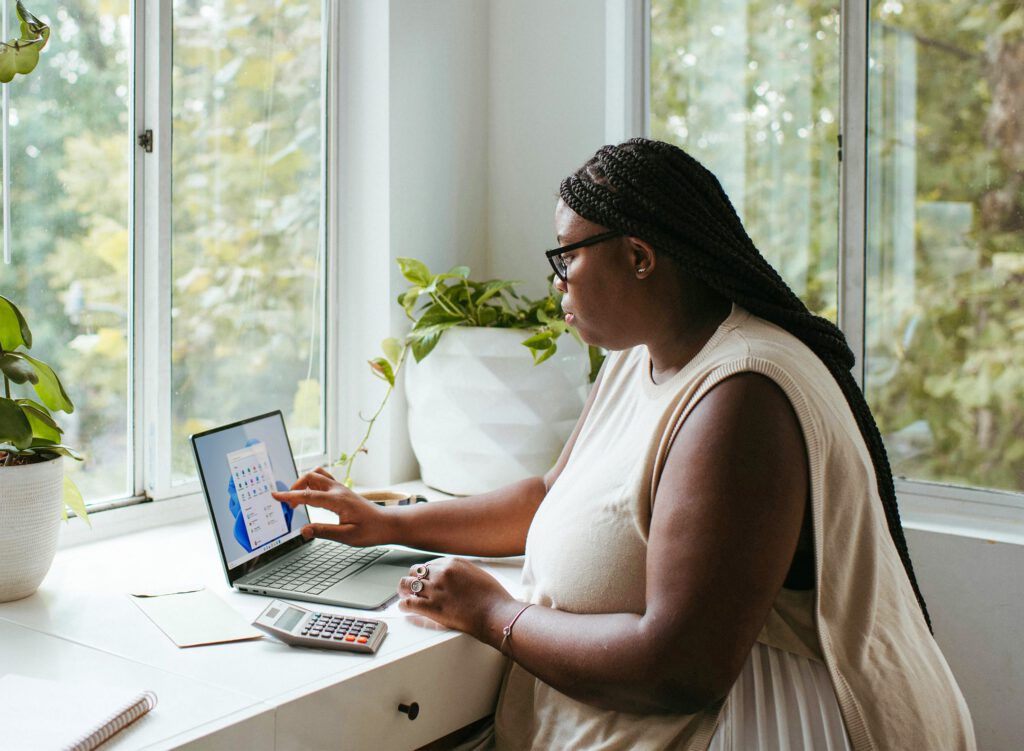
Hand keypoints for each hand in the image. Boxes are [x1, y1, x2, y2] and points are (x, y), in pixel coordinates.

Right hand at [271, 467, 388, 546]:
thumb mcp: (347, 537)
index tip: (275, 496)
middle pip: (310, 477)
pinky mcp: (343, 491)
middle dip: (295, 487)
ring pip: (317, 474)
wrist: (387, 524)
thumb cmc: (371, 531)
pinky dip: (312, 483)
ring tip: (298, 498)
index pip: (308, 496)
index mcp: (338, 501)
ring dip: (304, 482)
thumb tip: (304, 530)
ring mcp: (341, 488)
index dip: (290, 496)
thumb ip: (324, 532)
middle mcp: (339, 490)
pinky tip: (310, 495)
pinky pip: (324, 479)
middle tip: (288, 505)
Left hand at [398, 558, 513, 640]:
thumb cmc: (492, 596)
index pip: (429, 564)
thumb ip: (461, 572)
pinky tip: (403, 607)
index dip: (424, 574)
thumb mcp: (477, 574)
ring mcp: (436, 589)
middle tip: (411, 587)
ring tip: (403, 595)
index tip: (423, 579)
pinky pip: (408, 603)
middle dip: (413, 579)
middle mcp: (441, 573)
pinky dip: (403, 605)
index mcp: (453, 562)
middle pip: (415, 571)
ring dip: (404, 590)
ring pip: (407, 585)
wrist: (496, 613)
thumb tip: (452, 577)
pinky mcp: (432, 607)